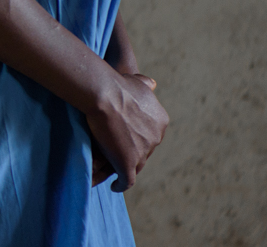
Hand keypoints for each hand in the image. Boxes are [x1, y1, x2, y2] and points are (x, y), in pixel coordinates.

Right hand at [85, 74, 167, 191]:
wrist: (105, 94)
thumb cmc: (117, 85)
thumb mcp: (138, 81)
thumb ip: (146, 84)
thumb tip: (153, 84)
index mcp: (161, 121)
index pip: (150, 135)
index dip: (137, 136)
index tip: (126, 136)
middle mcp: (156, 138)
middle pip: (144, 151)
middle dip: (132, 151)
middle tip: (116, 151)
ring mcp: (143, 153)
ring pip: (135, 166)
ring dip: (124, 167)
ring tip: (113, 168)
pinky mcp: (128, 164)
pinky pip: (127, 181)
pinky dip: (121, 184)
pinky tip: (114, 186)